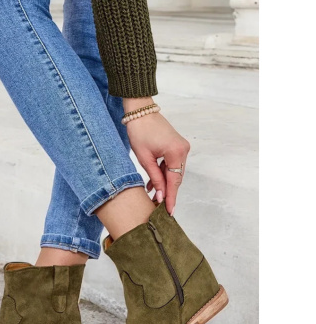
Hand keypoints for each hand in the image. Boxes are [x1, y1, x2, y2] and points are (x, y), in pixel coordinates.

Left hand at [123, 98, 189, 214]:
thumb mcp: (145, 158)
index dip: (171, 198)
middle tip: (159, 207)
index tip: (169, 211)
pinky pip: (171, 165)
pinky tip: (153, 183)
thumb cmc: (140, 131)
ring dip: (164, 183)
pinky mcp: (177, 146)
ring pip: (174, 172)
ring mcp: (182, 147)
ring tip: (153, 196)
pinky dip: (163, 174)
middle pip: (176, 178)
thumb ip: (154, 178)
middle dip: (167, 192)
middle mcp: (183, 150)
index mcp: (176, 152)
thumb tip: (160, 196)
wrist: (140, 112)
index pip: (174, 181)